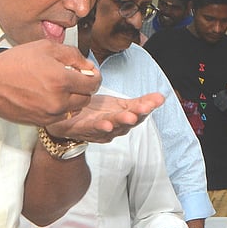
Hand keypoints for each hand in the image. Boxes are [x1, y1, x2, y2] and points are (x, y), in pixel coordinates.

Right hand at [0, 40, 101, 125]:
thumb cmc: (14, 63)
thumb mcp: (45, 47)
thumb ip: (72, 55)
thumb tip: (89, 65)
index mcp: (61, 80)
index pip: (93, 84)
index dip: (94, 77)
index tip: (90, 74)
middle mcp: (59, 100)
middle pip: (86, 98)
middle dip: (84, 88)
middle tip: (74, 78)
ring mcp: (51, 114)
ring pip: (75, 108)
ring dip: (74, 98)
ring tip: (60, 87)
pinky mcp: (43, 122)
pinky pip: (62, 116)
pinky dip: (62, 107)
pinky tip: (50, 95)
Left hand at [44, 93, 162, 143]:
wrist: (64, 120)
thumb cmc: (93, 112)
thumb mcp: (119, 106)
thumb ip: (139, 102)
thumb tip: (162, 97)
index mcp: (123, 119)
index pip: (139, 112)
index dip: (148, 107)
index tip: (158, 99)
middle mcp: (114, 128)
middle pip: (128, 122)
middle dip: (137, 115)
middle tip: (145, 108)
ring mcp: (99, 130)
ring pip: (113, 127)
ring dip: (121, 122)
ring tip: (130, 116)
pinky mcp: (83, 130)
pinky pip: (93, 129)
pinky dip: (100, 127)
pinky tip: (106, 123)